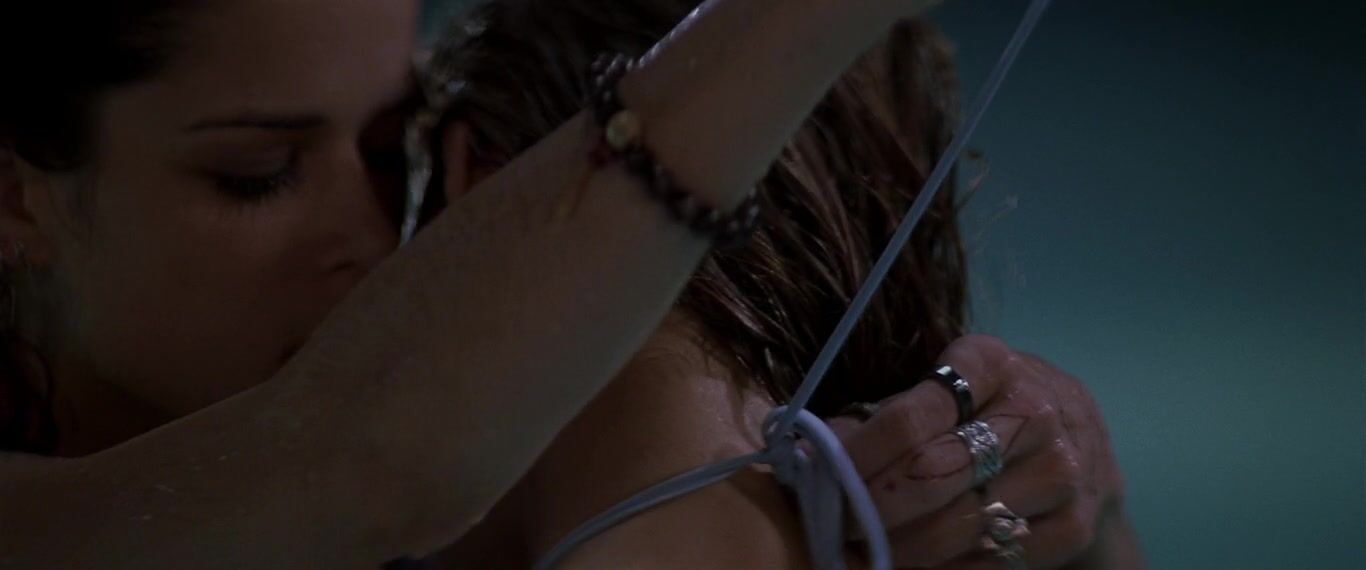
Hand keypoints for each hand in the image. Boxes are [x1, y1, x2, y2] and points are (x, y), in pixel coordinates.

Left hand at [829, 335, 1128, 568]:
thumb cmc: (987, 406)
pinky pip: (997, 559)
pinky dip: (949, 569)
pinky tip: (917, 566)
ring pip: (960, 524)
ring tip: (866, 551)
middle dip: (872, 508)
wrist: (1080, 437)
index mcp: (990, 362)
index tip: (821, 479)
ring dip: (902, 547)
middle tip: (837, 525)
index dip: (857, 456)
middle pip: (932, 473)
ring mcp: (1061, 470)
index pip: (909, 417)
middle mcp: (1033, 412)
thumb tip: (815, 447)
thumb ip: (884, 414)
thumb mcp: (944, 388)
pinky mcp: (1074, 524)